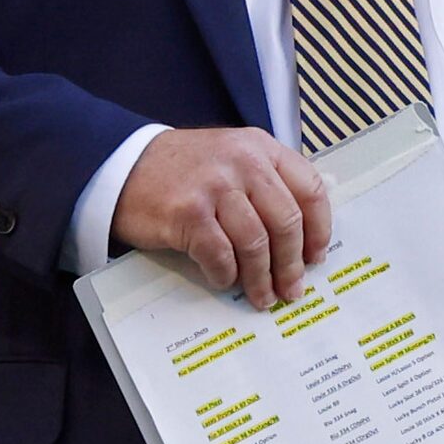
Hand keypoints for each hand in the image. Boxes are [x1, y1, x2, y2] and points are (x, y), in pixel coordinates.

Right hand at [113, 127, 331, 309]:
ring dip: (261, 278)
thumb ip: (267, 183)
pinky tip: (224, 280)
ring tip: (261, 296)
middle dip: (292, 264)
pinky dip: (226, 275)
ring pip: (256, 243)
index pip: (310, 189)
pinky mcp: (188, 213)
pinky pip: (221, 255)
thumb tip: (302, 236)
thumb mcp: (232, 157)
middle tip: (292, 289)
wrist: (125, 165)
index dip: (319, 229)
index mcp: (261, 147)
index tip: (316, 257)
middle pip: (286, 221)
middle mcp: (242, 162)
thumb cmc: (184, 169)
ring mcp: (214, 186)